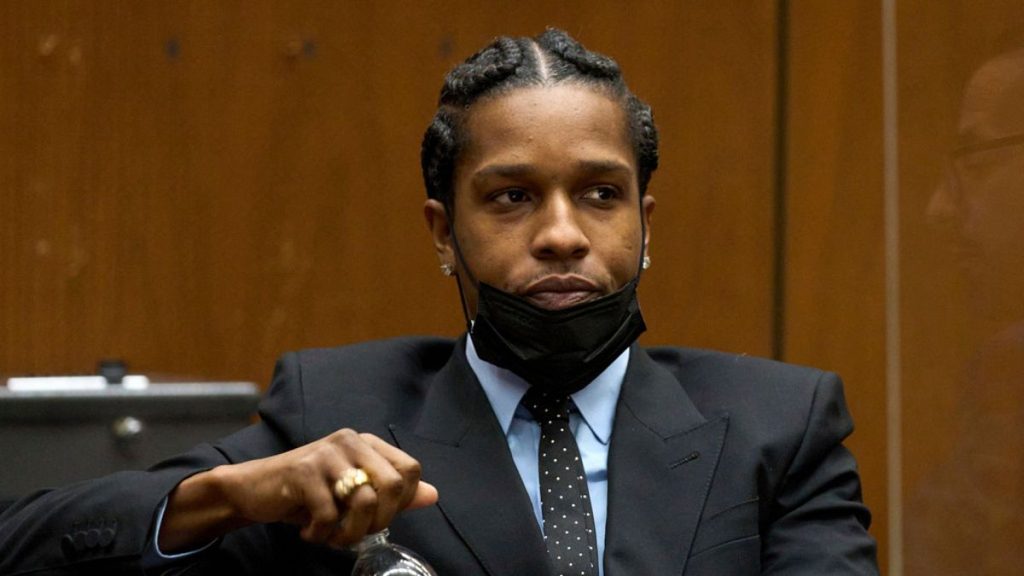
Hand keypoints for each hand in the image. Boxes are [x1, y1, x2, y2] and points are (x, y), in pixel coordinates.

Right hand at [160, 429, 437, 550]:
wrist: (255, 489)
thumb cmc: (309, 493)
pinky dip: (321, 533)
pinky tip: (309, 532)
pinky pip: (328, 513)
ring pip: (363, 501)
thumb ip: (392, 493)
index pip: (410, 469)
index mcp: (368, 444)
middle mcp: (351, 441)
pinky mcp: (303, 470)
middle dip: (378, 521)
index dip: (401, 502)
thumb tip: (433, 494)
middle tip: (355, 533)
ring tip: (332, 537)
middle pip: (392, 485)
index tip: (378, 518)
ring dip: (349, 533)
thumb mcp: (353, 492)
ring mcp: (327, 453)